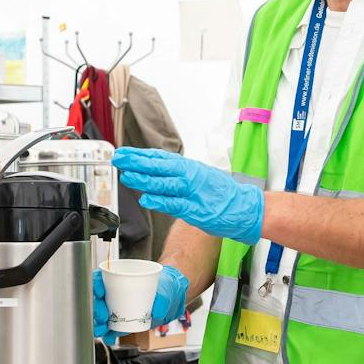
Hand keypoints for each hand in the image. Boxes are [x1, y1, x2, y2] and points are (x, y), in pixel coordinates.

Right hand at [92, 265, 190, 342]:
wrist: (170, 301)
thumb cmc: (165, 287)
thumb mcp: (167, 287)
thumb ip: (163, 298)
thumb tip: (157, 311)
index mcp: (119, 279)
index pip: (100, 278)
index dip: (95, 283)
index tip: (99, 291)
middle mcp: (113, 294)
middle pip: (96, 299)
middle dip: (95, 308)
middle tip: (102, 316)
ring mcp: (116, 309)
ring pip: (100, 316)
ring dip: (98, 324)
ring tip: (103, 330)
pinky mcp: (121, 323)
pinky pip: (111, 330)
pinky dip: (108, 335)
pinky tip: (110, 338)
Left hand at [114, 148, 262, 244]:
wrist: (245, 208)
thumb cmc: (221, 194)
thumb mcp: (200, 175)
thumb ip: (178, 174)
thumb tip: (155, 171)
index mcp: (189, 167)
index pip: (160, 158)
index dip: (140, 155)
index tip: (124, 152)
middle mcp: (190, 177)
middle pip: (159, 167)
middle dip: (137, 162)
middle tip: (118, 159)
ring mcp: (193, 193)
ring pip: (164, 184)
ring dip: (144, 180)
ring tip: (127, 175)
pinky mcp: (196, 211)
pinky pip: (175, 205)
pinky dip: (160, 201)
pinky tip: (146, 199)